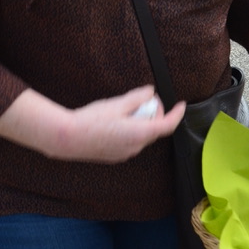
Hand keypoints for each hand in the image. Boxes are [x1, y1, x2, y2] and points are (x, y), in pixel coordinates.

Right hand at [63, 87, 185, 161]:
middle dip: (155, 114)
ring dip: (142, 122)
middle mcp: (135, 147)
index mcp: (139, 134)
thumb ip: (137, 98)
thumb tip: (150, 93)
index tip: (181, 105)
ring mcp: (126, 153)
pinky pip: (132, 141)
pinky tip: (117, 121)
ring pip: (143, 135)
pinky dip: (132, 130)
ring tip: (127, 109)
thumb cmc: (90, 121)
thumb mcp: (116, 104)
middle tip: (145, 100)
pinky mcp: (117, 156)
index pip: (167, 126)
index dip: (177, 114)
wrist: (67, 138)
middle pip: (155, 129)